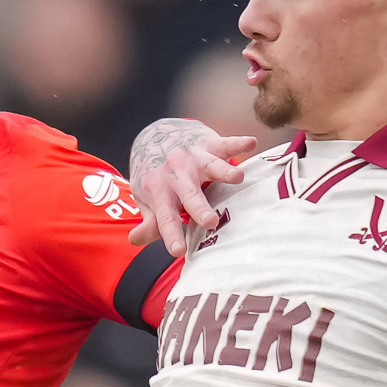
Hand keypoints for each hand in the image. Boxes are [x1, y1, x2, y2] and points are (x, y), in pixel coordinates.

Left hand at [127, 119, 255, 257]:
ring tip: (238, 177)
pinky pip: (225, 143)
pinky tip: (251, 143)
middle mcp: (176, 175)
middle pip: (190, 194)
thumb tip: (135, 240)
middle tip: (211, 222)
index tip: (178, 250)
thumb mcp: (146, 198)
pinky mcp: (209, 144)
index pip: (165, 217)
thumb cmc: (154, 175)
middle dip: (200, 208)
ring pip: (210, 166)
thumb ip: (149, 221)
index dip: (171, 233)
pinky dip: (238, 143)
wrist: (156, 135)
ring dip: (224, 171)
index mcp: (160, 192)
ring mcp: (193, 158)